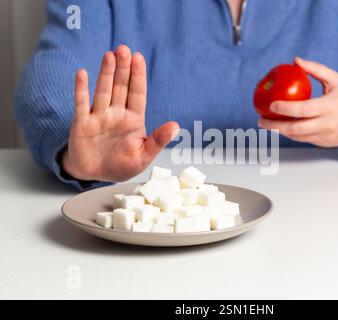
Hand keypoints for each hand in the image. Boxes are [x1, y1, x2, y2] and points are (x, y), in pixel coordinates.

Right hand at [62, 45, 178, 181]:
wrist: (95, 174)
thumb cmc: (121, 165)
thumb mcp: (144, 156)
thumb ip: (158, 141)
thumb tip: (176, 126)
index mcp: (133, 120)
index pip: (137, 94)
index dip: (138, 76)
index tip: (139, 58)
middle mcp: (116, 114)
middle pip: (121, 87)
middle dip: (123, 69)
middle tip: (124, 49)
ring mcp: (98, 117)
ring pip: (103, 91)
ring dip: (106, 73)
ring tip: (109, 55)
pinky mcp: (81, 124)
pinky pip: (81, 104)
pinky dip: (81, 90)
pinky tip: (83, 74)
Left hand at [258, 57, 337, 147]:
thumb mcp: (336, 80)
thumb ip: (316, 70)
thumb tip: (296, 61)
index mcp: (330, 107)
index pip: (304, 110)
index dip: (285, 109)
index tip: (271, 105)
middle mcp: (327, 124)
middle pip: (296, 129)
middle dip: (275, 126)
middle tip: (261, 120)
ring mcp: (325, 136)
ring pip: (297, 137)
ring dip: (279, 132)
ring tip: (266, 124)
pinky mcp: (323, 143)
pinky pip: (303, 140)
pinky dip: (290, 135)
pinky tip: (280, 128)